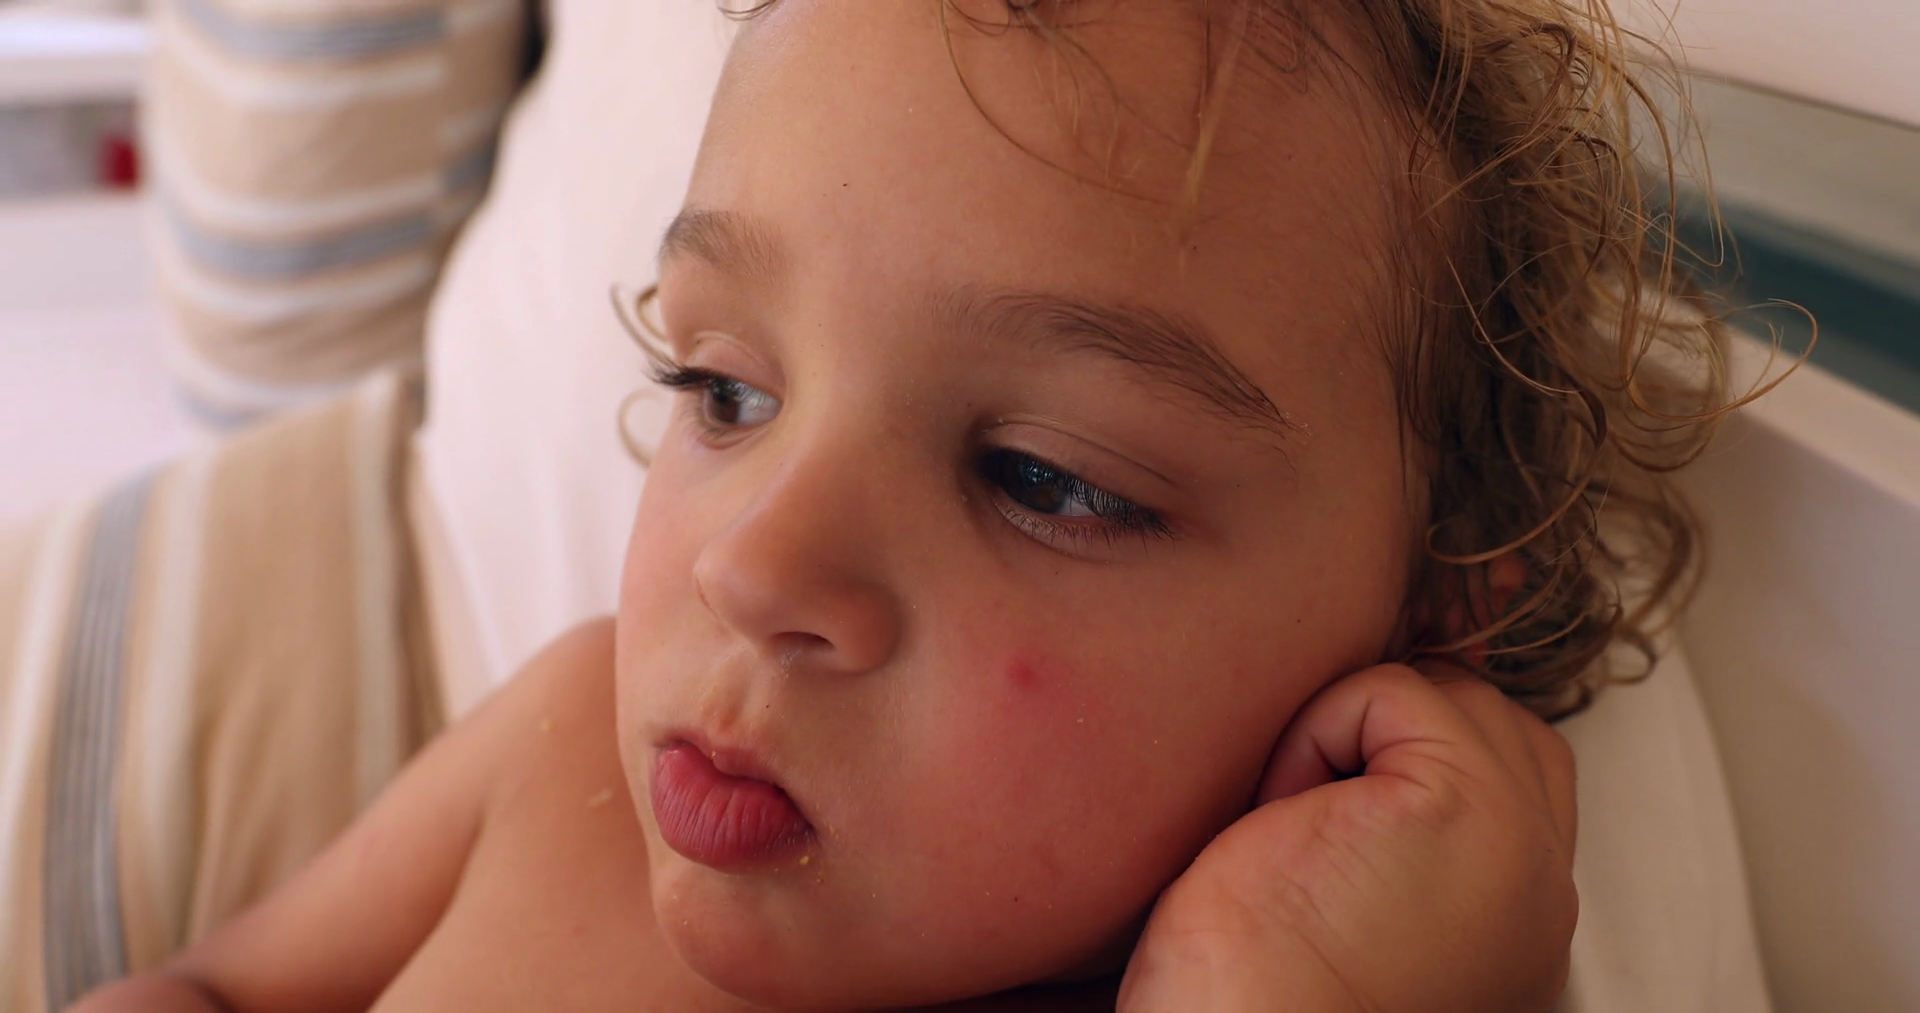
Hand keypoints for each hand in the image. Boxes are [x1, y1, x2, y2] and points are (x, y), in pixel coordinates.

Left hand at [1118, 662, 1577, 1011]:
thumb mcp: (1351, 904)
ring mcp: (1518, 843)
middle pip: (1486, 716)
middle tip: (1304, 820)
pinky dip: (1315, 732)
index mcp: (1517, 920)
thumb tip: (1376, 741)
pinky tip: (1283, 819)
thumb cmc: (1247, 997)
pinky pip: (1387, 691)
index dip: (1408, 753)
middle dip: (1385, 734)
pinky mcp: (1464, 805)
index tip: (1322, 806)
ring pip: (1443, 692)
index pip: (1512, 768)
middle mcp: (1538, 886)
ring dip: (1349, 733)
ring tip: (1294, 824)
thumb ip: (1400, 833)